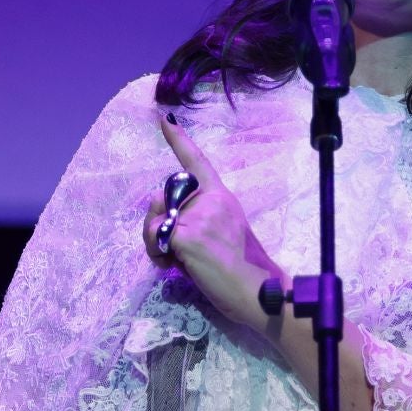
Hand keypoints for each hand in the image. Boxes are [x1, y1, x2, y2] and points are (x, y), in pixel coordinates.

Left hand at [143, 116, 280, 331]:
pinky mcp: (185, 233)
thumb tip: (171, 223)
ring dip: (154, 239)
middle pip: (163, 196)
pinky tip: (173, 266)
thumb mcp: (225, 233)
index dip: (179, 140)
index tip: (165, 119)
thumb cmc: (244, 270)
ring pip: (153, 218)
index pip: (198, 162)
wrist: (258, 291)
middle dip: (158, 219)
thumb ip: (201, 219)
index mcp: (222, 197)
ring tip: (173, 260)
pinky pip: (154, 237)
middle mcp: (210, 200)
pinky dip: (155, 254)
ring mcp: (198, 215)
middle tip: (174, 249)